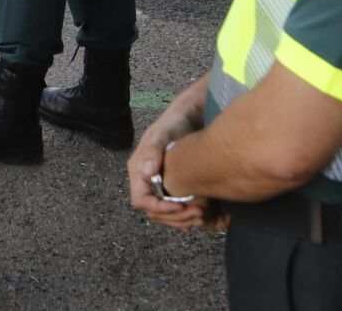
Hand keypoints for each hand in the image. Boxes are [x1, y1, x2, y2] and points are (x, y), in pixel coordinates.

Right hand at [127, 115, 209, 230]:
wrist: (186, 120)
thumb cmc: (172, 125)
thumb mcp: (161, 135)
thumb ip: (152, 151)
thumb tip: (146, 172)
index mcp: (138, 171)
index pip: (141, 201)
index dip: (159, 209)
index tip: (180, 207)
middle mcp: (145, 183)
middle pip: (154, 214)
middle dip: (175, 217)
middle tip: (199, 214)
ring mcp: (157, 188)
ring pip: (165, 217)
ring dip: (183, 220)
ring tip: (203, 215)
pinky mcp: (170, 190)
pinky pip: (174, 212)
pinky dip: (187, 217)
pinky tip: (203, 215)